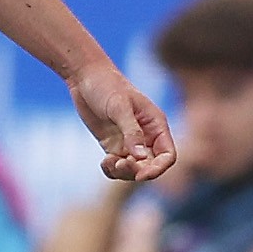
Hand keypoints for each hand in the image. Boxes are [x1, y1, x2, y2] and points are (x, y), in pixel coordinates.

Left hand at [70, 63, 175, 182]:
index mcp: (156, 125)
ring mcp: (129, 142)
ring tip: (108, 162)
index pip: (167, 155)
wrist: (85, 77)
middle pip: (151, 166)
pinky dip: (112, 170)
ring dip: (123, 173)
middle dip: (137, 171)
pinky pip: (118, 166)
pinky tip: (104, 162)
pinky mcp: (114, 146)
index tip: (141, 174)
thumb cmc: (106, 85)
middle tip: (119, 164)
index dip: (158, 168)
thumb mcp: (119, 107)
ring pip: (134, 170)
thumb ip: (131, 132)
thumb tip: (140, 157)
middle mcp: (146, 136)